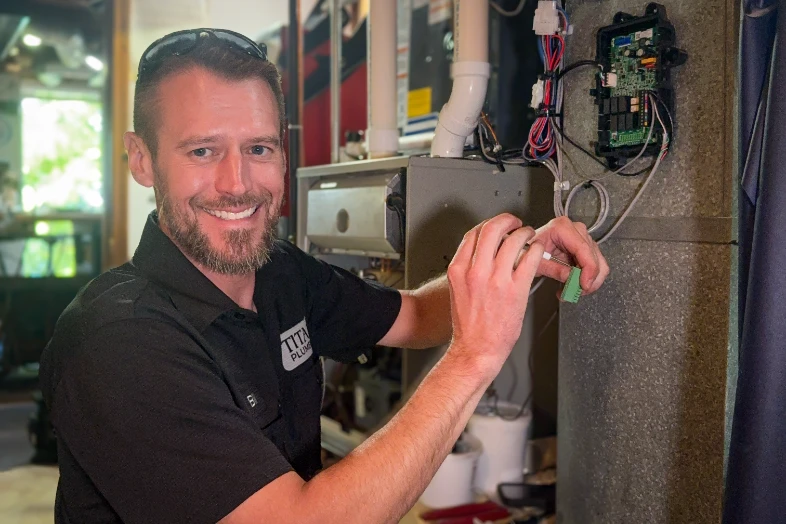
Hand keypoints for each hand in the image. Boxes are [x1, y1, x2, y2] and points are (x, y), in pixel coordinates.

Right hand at [446, 214, 544, 376]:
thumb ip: (469, 269)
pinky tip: (537, 252)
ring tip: (530, 237)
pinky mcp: (516, 289)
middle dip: (507, 220)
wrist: (476, 350)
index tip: (498, 225)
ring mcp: (496, 279)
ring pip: (514, 240)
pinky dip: (537, 250)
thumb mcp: (459, 290)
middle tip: (516, 223)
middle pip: (492, 229)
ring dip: (526, 233)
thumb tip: (485, 252)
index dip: (489, 224)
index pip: (474, 234)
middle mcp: (475, 271)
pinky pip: (531, 258)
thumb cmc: (469, 326)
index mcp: (459, 270)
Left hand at [531, 216, 609, 293]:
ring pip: (598, 264)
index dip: (589, 269)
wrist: (525, 248)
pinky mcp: (585, 248)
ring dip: (587, 282)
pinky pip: (594, 266)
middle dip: (587, 279)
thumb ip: (554, 270)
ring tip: (568, 291)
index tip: (584, 286)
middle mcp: (576, 230)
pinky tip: (570, 286)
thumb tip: (572, 280)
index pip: (583, 249)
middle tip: (573, 293)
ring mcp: (583, 238)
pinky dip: (585, 279)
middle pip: (594, 257)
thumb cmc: (527, 251)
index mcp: (562, 228)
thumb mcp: (536, 262)